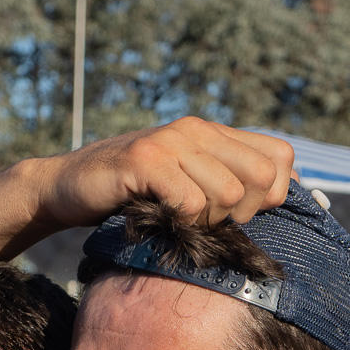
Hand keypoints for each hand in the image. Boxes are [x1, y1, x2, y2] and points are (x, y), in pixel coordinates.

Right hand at [28, 117, 293, 229]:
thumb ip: (228, 183)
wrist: (68, 186)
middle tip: (206, 220)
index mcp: (214, 133)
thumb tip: (281, 197)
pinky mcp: (146, 160)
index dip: (270, 195)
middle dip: (241, 212)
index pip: (280, 158)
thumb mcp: (187, 184)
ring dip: (206, 220)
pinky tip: (158, 215)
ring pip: (228, 193)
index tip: (237, 212)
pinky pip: (190, 201)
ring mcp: (171, 141)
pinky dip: (180, 220)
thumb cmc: (131, 194)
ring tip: (176, 218)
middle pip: (261, 177)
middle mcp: (197, 129)